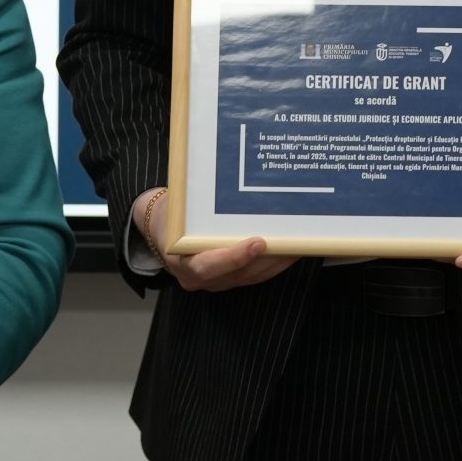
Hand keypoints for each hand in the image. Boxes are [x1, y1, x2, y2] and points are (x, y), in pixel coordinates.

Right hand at [137, 188, 293, 292]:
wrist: (161, 229)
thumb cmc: (171, 214)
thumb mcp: (174, 207)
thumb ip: (194, 203)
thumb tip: (225, 179)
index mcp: (181, 261)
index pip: (209, 266)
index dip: (235, 257)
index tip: (258, 242)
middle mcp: (199, 278)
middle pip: (240, 274)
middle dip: (269, 259)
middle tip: (293, 240)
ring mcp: (216, 281)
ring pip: (252, 276)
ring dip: (278, 261)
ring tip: (300, 242)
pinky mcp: (230, 278)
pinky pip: (255, 274)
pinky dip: (274, 262)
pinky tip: (291, 248)